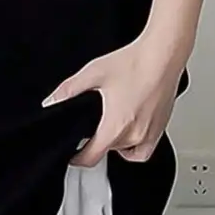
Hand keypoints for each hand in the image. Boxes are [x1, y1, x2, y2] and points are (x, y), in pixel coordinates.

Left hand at [42, 35, 187, 166]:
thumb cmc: (134, 63)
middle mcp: (135, 134)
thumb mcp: (94, 73)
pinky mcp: (162, 126)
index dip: (78, 159)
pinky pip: (146, 149)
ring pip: (128, 152)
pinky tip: (130, 133)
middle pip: (109, 150)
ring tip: (108, 131)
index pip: (92, 156)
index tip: (72, 156)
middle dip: (96, 143)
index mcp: (116, 126)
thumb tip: (51, 100)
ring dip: (116, 146)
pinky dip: (136, 147)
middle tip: (89, 129)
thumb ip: (69, 89)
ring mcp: (151, 132)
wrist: (163, 55)